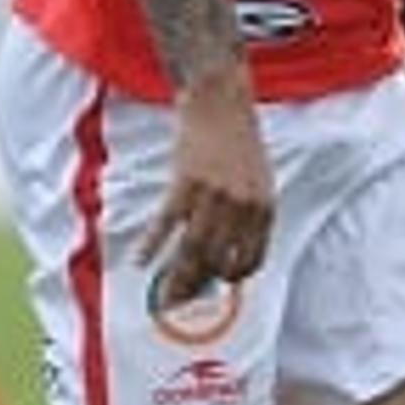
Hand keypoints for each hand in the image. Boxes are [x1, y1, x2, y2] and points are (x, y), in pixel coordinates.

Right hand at [142, 79, 273, 312]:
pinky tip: (140, 261)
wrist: (220, 104)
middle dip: (198, 285)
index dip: (232, 277)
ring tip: (163, 295)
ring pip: (192, 249)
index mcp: (265, 209)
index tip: (216, 286)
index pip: (252, 259)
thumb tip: (225, 253)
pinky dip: (152, 245)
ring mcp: (214, 196)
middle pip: (218, 260)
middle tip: (179, 300)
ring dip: (176, 276)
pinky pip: (166, 224)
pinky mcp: (185, 183)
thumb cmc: (238, 144)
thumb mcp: (258, 181)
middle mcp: (242, 207)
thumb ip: (247, 216)